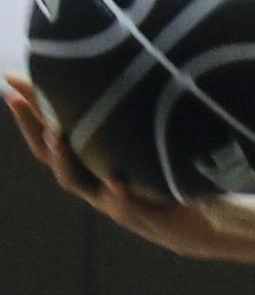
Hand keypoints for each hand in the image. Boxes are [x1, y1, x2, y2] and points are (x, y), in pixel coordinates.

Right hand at [3, 70, 219, 254]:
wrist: (196, 224)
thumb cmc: (170, 179)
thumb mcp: (149, 144)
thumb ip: (133, 119)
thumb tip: (129, 70)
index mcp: (93, 159)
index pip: (52, 130)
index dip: (31, 109)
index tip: (11, 81)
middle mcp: (93, 179)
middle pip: (50, 153)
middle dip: (31, 124)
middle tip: (15, 97)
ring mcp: (112, 199)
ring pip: (76, 181)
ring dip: (63, 157)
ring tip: (55, 134)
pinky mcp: (141, 216)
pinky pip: (126, 206)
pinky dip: (119, 194)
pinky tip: (116, 182)